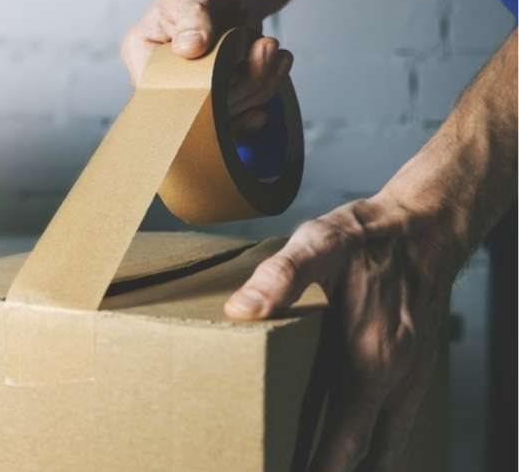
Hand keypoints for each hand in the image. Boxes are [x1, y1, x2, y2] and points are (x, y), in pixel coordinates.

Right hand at [119, 0, 291, 134]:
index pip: (160, 89)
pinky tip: (276, 68)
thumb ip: (193, 17)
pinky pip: (240, 113)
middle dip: (240, 82)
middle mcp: (162, 81)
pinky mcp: (216, 99)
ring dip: (259, 82)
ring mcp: (191, 93)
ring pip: (226, 111)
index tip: (232, 61)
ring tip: (272, 46)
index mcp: (142, 55)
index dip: (197, 87)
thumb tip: (187, 48)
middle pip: (198, 106)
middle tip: (266, 45)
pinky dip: (264, 90)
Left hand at [224, 193, 460, 470]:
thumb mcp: (320, 243)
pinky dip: (377, 442)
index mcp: (369, 360)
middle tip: (293, 468)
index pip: (344, 439)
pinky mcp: (417, 368)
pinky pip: (399, 422)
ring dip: (358, 460)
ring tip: (319, 464)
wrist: (429, 224)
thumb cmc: (372, 235)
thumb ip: (280, 276)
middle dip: (333, 468)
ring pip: (389, 443)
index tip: (288, 471)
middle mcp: (397, 379)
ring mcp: (412, 377)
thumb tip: (241, 309)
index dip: (318, 465)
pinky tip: (355, 441)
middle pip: (367, 453)